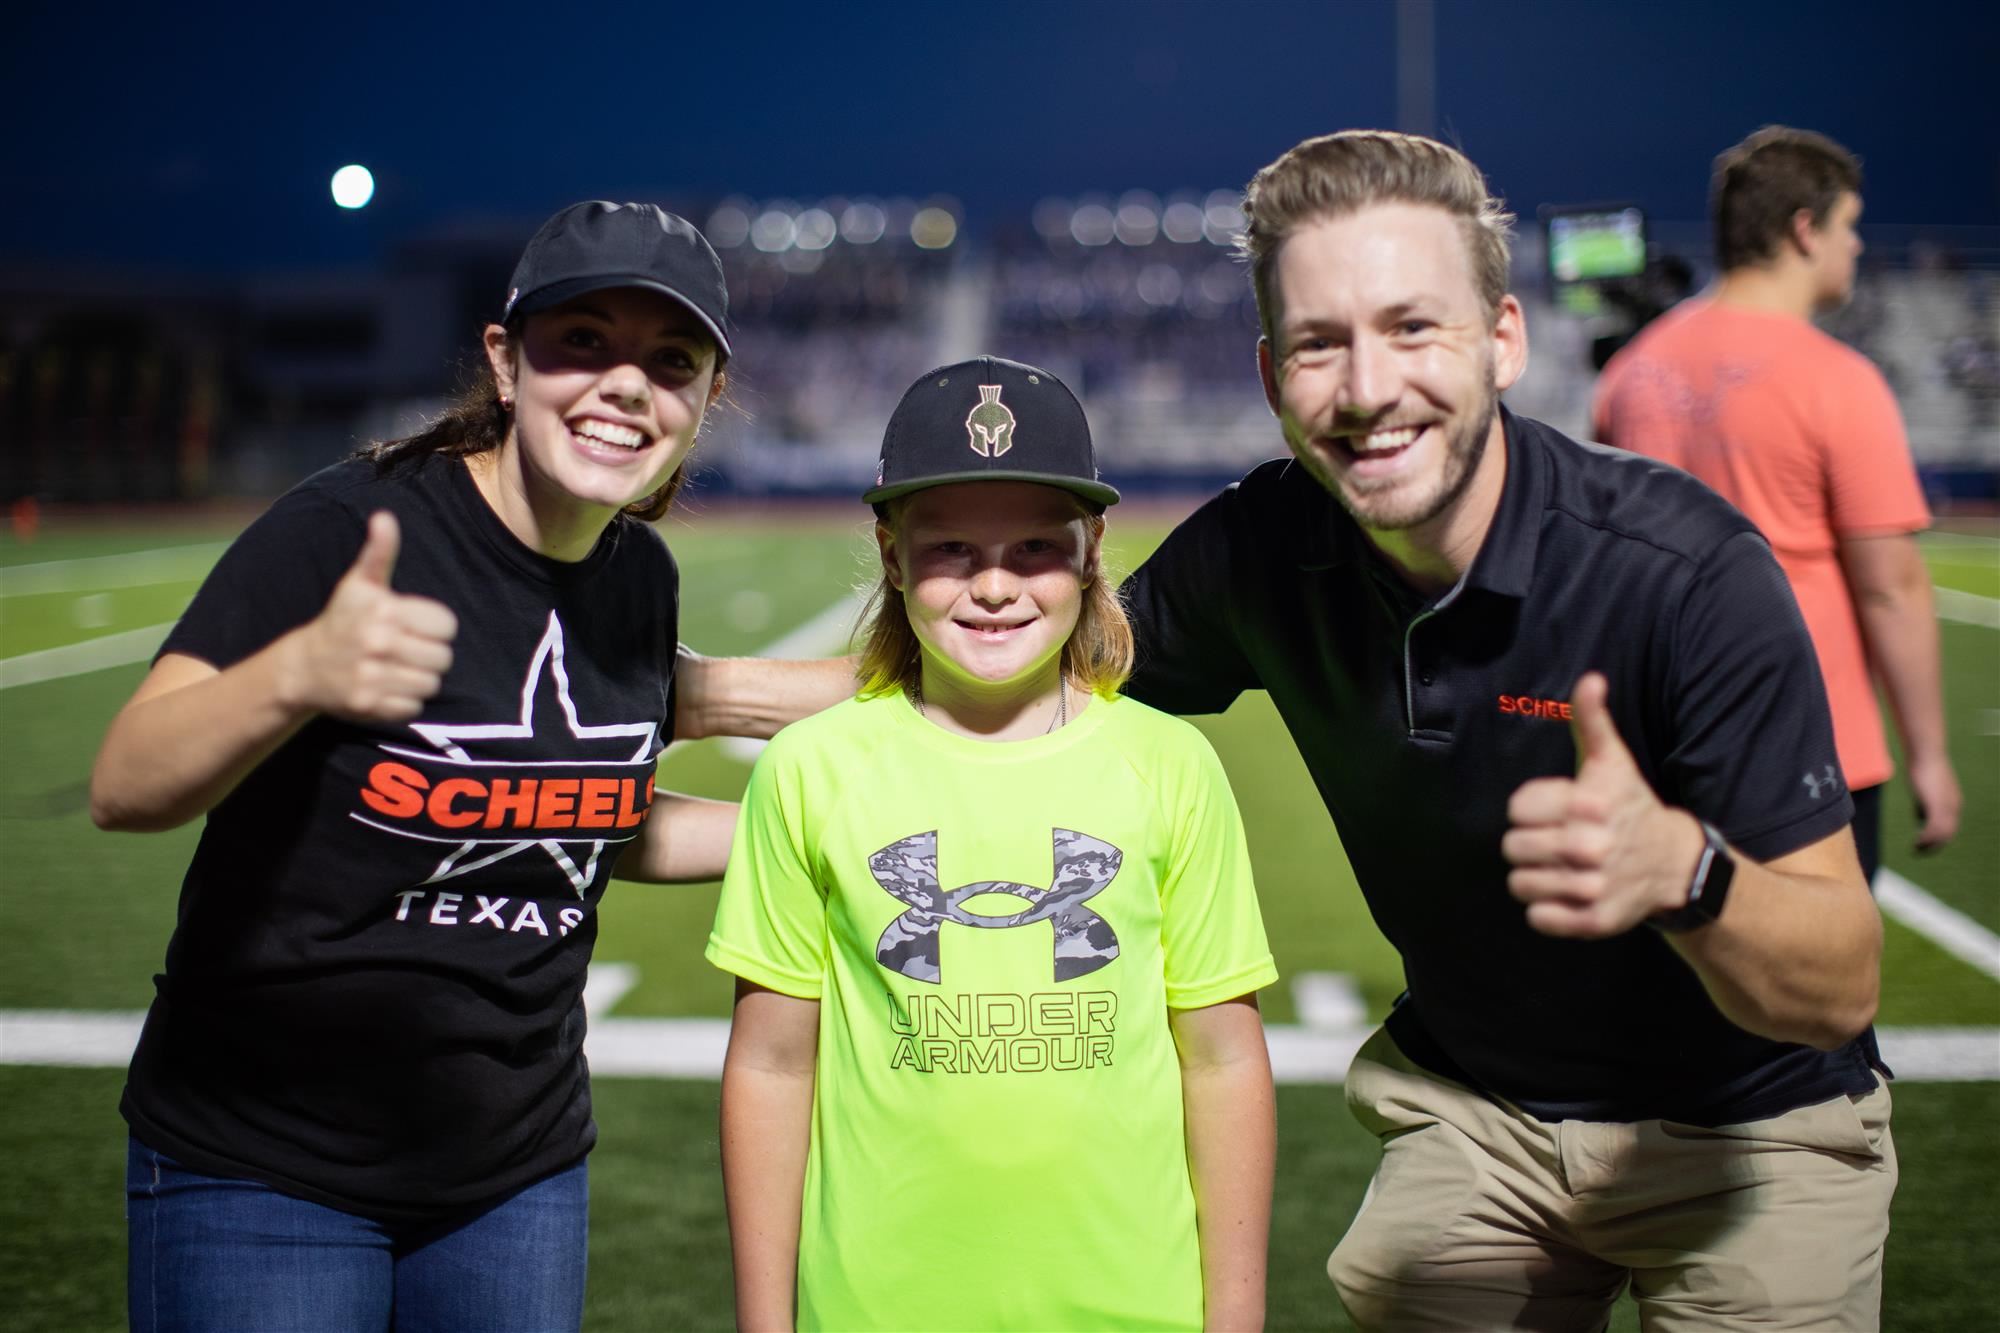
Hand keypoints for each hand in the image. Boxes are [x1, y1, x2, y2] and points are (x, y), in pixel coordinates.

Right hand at [287, 511, 457, 722]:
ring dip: (419, 679)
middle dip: (430, 655)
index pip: (446, 626)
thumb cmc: (342, 620)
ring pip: (431, 684)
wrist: (303, 667)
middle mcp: (377, 643)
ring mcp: (372, 676)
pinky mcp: (369, 705)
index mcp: (383, 611)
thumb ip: (379, 553)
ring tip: (398, 668)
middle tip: (407, 650)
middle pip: (443, 658)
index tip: (416, 627)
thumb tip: (384, 517)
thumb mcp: (359, 584)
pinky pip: (414, 707)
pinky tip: (386, 687)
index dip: (436, 628)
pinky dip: (405, 701)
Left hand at [1502, 673, 1704, 936]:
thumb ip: (1593, 721)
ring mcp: (1595, 886)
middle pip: (1513, 848)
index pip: (1516, 810)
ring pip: (1520, 885)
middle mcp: (1593, 845)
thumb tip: (1590, 678)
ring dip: (1532, 878)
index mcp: (1589, 804)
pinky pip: (1539, 918)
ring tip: (1554, 869)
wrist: (1675, 864)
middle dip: (1525, 844)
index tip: (1549, 812)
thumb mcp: (1612, 761)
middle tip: (1549, 843)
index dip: (1526, 811)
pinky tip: (1565, 894)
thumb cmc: (1630, 806)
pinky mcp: (1595, 920)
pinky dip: (1545, 910)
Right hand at [1907, 751, 1961, 852]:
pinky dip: (1926, 839)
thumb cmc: (1923, 766)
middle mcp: (1954, 807)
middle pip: (1948, 833)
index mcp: (1953, 802)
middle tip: (1920, 851)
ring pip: (1942, 834)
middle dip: (1935, 845)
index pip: (1949, 826)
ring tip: (1916, 849)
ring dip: (1930, 845)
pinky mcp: (1937, 807)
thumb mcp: (1926, 789)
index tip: (1925, 843)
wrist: (1926, 755)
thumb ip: (1925, 803)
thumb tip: (1920, 817)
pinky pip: (1934, 829)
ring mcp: (1947, 807)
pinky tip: (1916, 842)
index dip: (1938, 837)